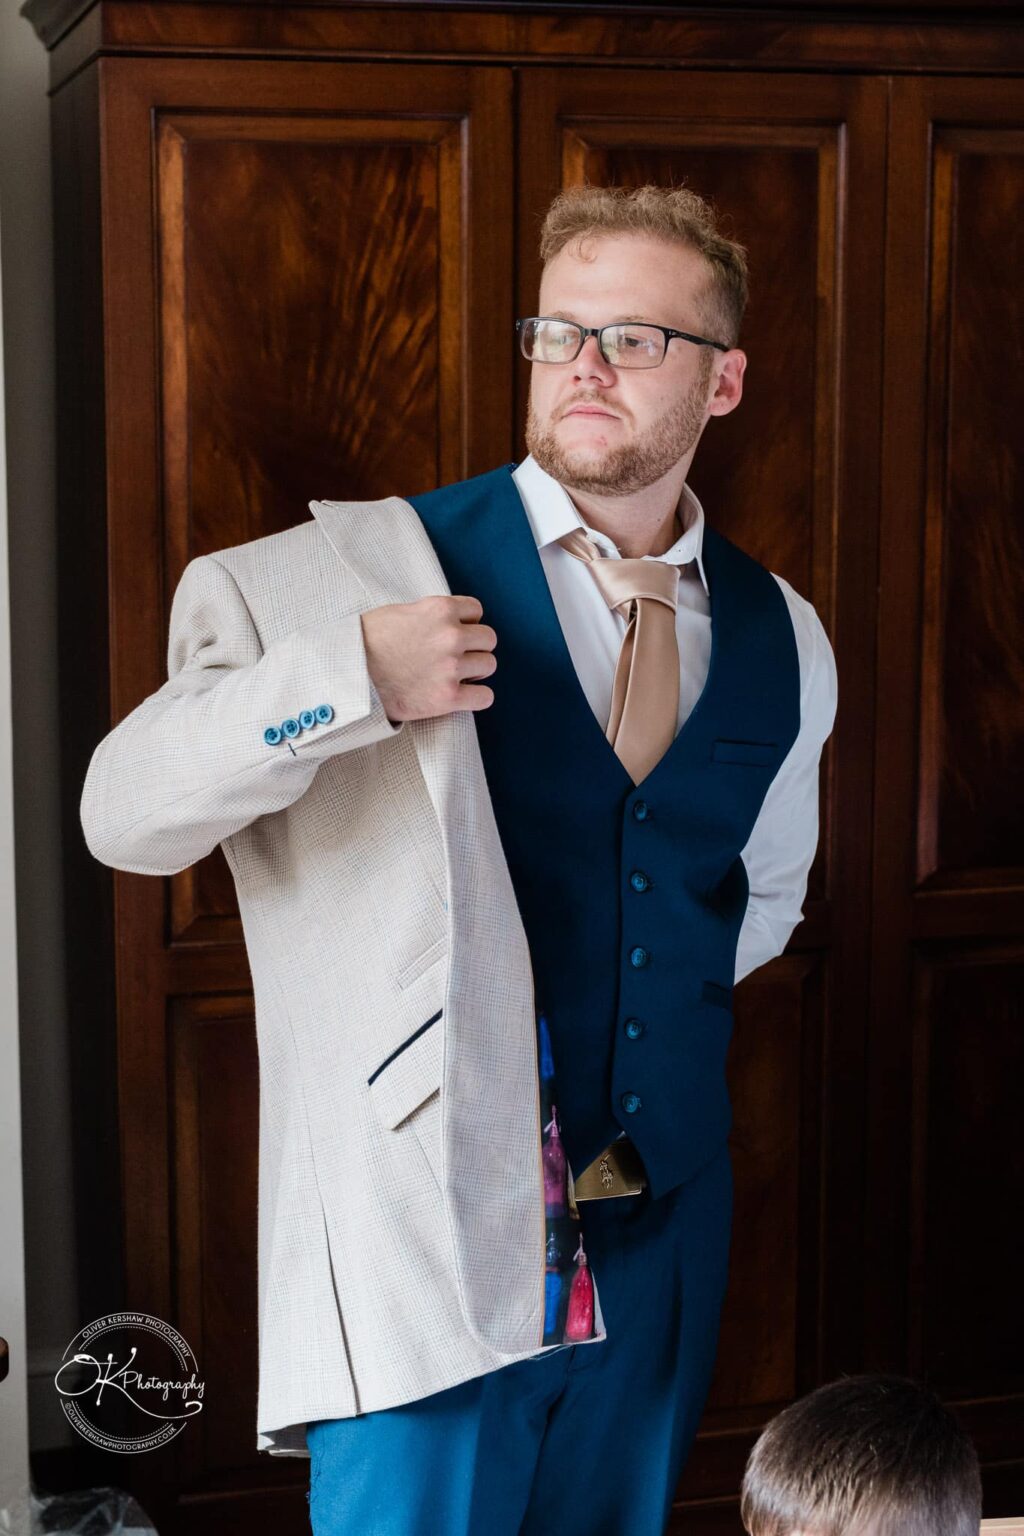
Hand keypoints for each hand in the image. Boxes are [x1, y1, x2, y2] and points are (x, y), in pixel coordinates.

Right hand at [360, 595, 496, 721]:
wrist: (348, 675)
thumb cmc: (365, 643)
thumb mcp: (399, 613)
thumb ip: (429, 616)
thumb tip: (443, 623)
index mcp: (440, 609)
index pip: (476, 611)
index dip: (466, 623)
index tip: (455, 633)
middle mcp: (451, 635)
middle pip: (488, 639)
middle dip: (474, 648)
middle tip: (456, 657)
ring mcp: (451, 667)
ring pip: (489, 665)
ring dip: (475, 671)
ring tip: (454, 676)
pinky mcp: (448, 697)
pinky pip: (485, 696)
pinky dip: (476, 697)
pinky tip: (461, 696)